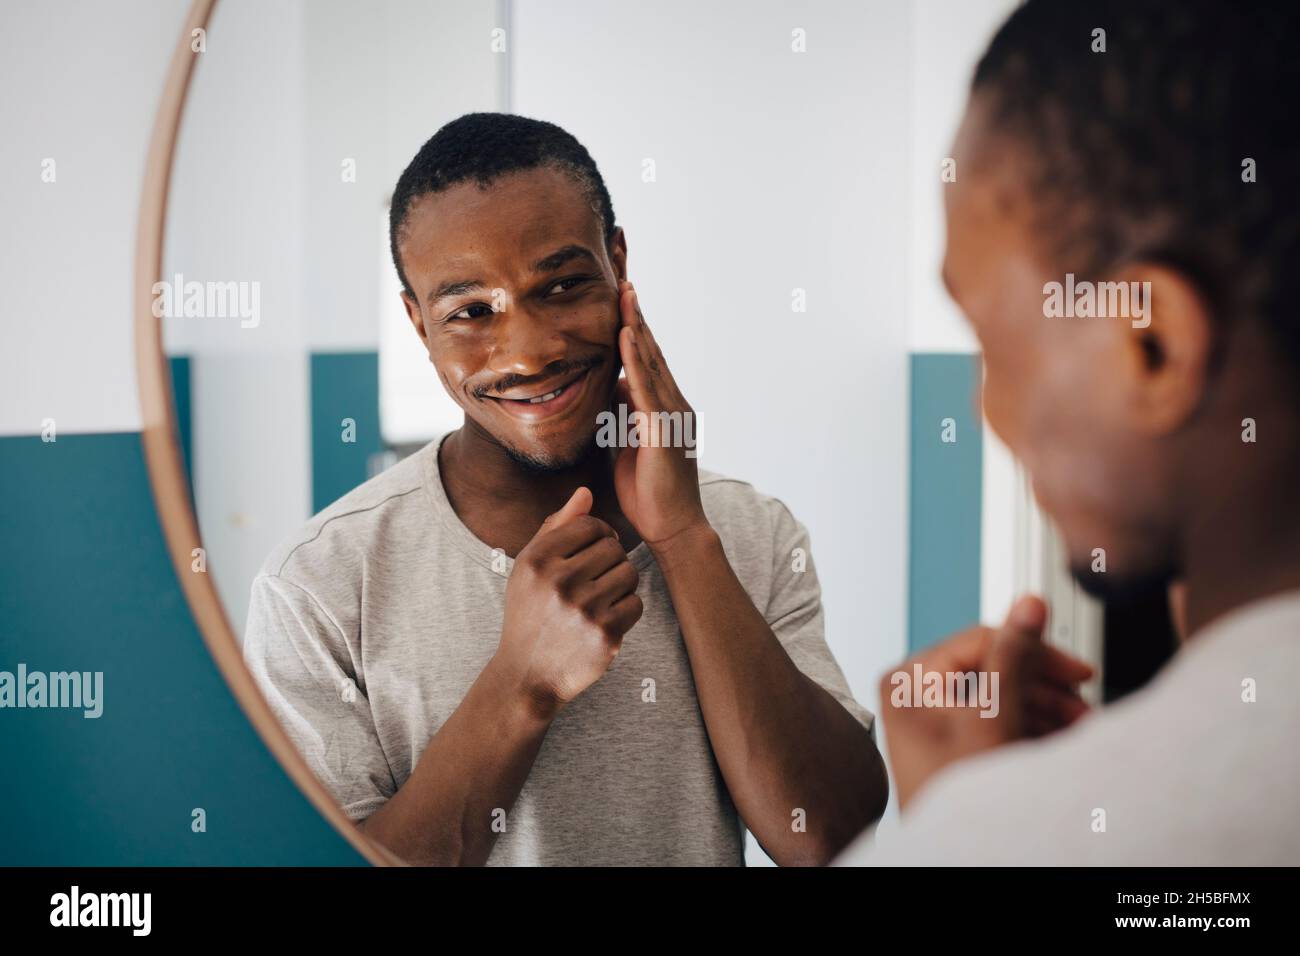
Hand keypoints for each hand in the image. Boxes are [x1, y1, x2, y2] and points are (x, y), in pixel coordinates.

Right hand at [494, 487, 643, 716]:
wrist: (526, 675)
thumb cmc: (529, 614)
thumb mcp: (528, 568)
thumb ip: (555, 527)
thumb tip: (585, 492)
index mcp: (537, 560)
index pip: (591, 525)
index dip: (599, 536)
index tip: (591, 554)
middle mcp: (558, 582)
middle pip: (614, 547)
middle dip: (610, 562)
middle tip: (595, 582)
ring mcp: (583, 609)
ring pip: (629, 573)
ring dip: (620, 585)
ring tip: (600, 600)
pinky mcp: (605, 634)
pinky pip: (636, 604)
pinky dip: (626, 611)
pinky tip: (605, 621)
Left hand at [612, 280, 708, 549]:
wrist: (671, 527)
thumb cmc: (649, 493)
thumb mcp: (627, 445)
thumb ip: (622, 416)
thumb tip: (612, 389)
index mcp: (664, 409)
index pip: (648, 361)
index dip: (635, 330)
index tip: (622, 301)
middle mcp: (672, 404)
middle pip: (652, 352)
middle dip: (637, 316)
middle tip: (625, 282)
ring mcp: (671, 415)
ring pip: (651, 362)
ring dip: (637, 326)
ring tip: (625, 295)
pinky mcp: (663, 428)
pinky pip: (646, 386)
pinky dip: (636, 359)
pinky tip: (626, 335)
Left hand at [879, 595, 1093, 810]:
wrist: (954, 859)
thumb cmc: (958, 797)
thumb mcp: (992, 721)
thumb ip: (1014, 658)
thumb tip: (1030, 600)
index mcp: (908, 679)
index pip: (981, 640)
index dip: (1035, 652)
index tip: (1080, 673)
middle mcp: (913, 693)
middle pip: (994, 667)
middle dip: (1045, 689)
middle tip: (1084, 707)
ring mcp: (929, 718)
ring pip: (1000, 695)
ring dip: (1046, 711)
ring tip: (1079, 732)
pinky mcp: (948, 743)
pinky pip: (994, 720)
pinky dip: (1031, 728)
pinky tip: (1061, 743)